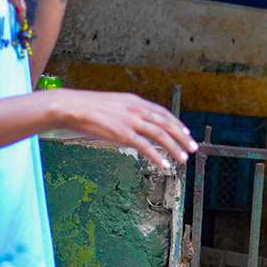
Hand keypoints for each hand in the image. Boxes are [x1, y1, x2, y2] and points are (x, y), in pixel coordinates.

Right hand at [50, 88, 198, 169]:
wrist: (73, 107)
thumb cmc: (90, 107)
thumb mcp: (115, 104)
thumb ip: (128, 112)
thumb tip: (136, 123)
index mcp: (135, 101)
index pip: (162, 112)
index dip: (176, 123)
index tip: (186, 133)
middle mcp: (137, 109)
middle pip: (166, 124)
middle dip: (182, 137)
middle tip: (193, 148)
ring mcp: (130, 121)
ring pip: (160, 135)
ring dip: (174, 148)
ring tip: (183, 159)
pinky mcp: (122, 134)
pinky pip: (145, 147)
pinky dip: (157, 156)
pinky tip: (165, 165)